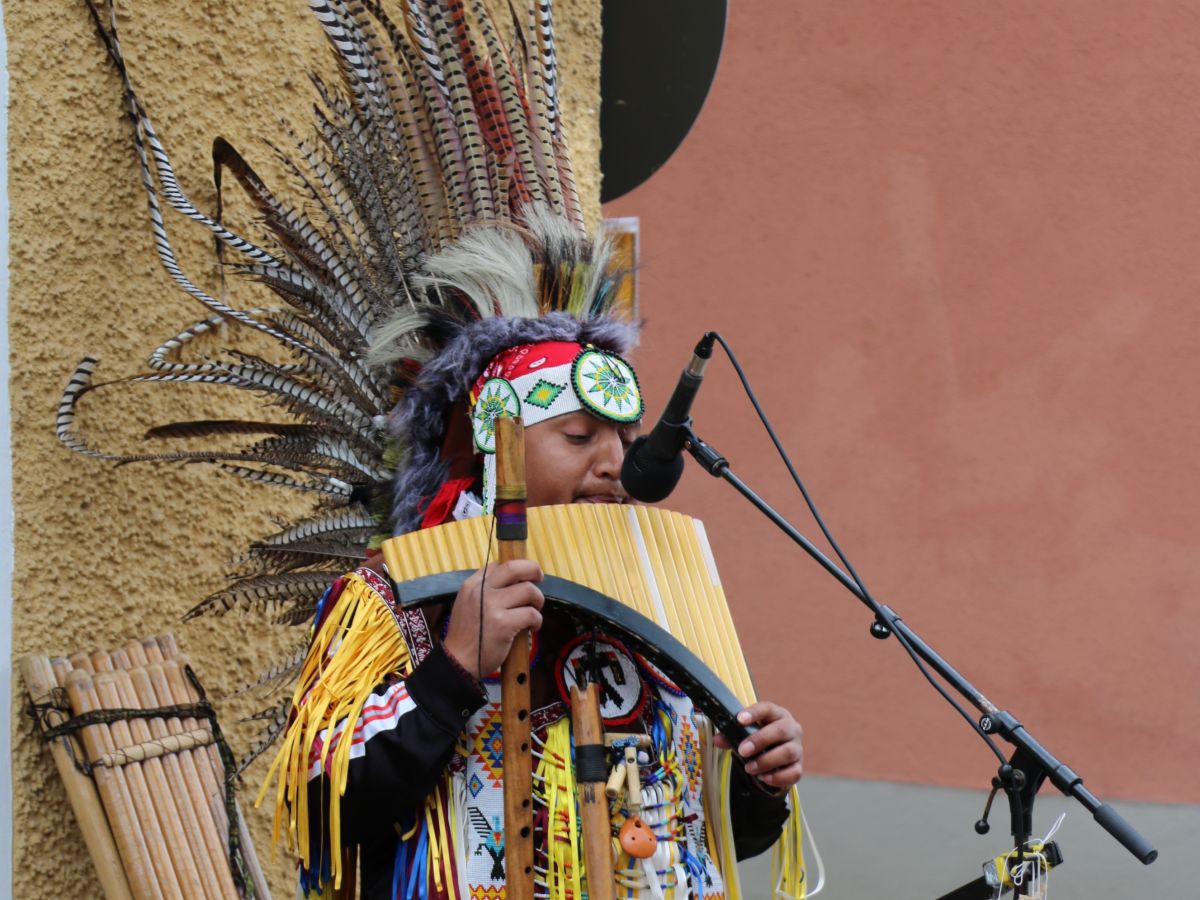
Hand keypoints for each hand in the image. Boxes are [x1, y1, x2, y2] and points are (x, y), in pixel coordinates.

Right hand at [443, 559, 544, 678]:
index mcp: (472, 585)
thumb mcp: (468, 604)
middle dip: (533, 569)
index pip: (500, 564)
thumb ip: (486, 591)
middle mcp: (481, 591)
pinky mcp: (503, 624)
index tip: (525, 576)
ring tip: (533, 612)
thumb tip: (515, 580)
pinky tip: (532, 628)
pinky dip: (537, 621)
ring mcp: (492, 606)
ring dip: (537, 601)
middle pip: (514, 567)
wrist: (458, 662)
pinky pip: (532, 614)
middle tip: (539, 578)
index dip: (518, 567)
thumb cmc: (468, 636)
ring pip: (529, 590)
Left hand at [714, 701, 803, 790]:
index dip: (754, 712)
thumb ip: (731, 736)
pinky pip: (793, 773)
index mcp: (777, 715)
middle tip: (742, 750)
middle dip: (760, 740)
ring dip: (766, 761)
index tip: (740, 719)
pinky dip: (777, 777)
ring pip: (788, 752)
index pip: (768, 708)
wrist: (776, 759)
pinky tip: (763, 778)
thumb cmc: (760, 740)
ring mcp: (797, 748)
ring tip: (749, 768)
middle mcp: (791, 729)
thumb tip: (717, 740)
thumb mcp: (746, 734)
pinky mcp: (799, 767)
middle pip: (780, 730)